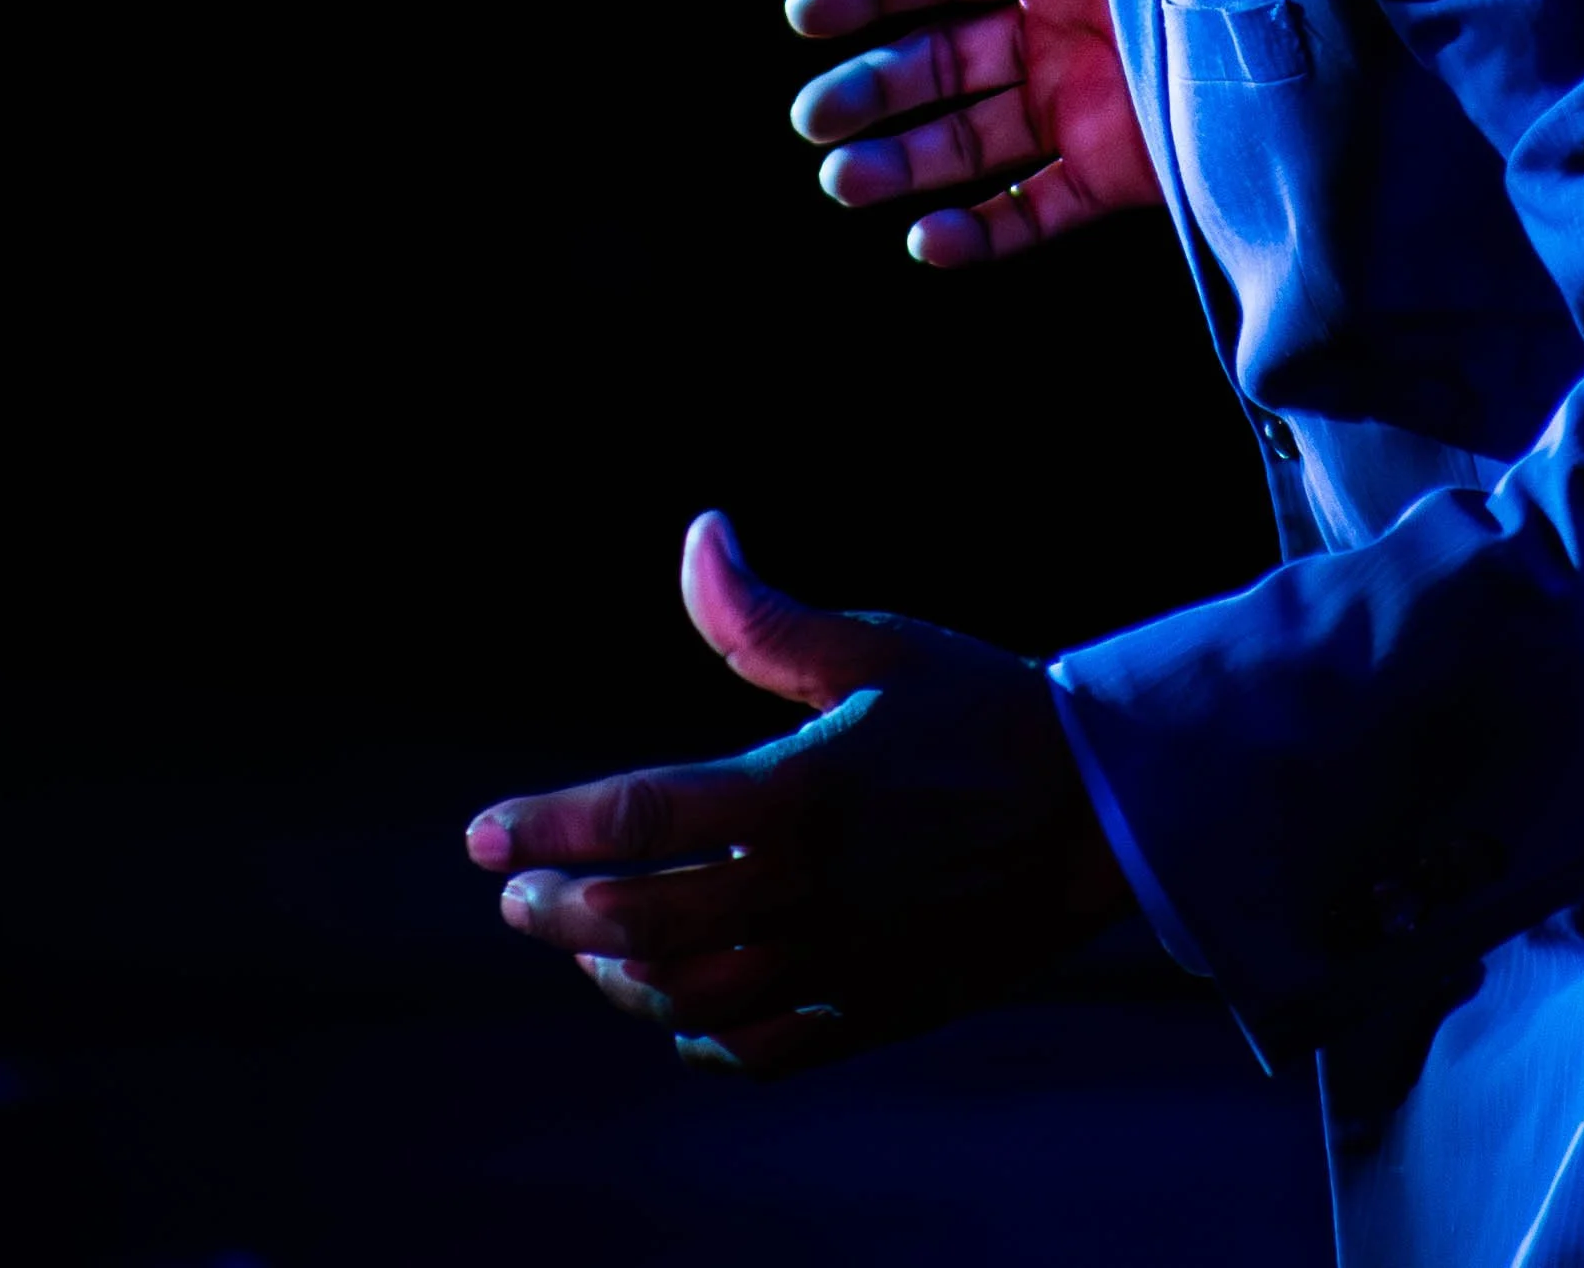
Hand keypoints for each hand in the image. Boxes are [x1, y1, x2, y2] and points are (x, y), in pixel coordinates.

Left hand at [467, 513, 1132, 1075]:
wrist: (1103, 810)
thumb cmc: (979, 709)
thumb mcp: (872, 647)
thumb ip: (763, 614)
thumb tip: (698, 534)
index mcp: (799, 793)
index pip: (638, 818)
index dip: (546, 826)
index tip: (481, 834)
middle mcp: (809, 890)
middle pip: (641, 921)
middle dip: (557, 910)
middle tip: (515, 893)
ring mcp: (841, 962)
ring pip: (691, 997)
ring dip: (617, 977)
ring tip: (584, 943)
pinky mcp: (876, 1009)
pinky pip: (764, 1049)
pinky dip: (702, 1038)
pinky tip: (676, 1011)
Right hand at [783, 0, 1160, 267]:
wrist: (1321, 30)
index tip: (805, 13)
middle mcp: (1050, 35)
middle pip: (936, 64)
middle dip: (871, 91)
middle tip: (814, 119)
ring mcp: (1077, 108)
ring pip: (968, 143)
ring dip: (903, 164)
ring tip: (843, 182)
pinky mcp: (1116, 176)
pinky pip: (1033, 210)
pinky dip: (979, 233)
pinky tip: (926, 243)